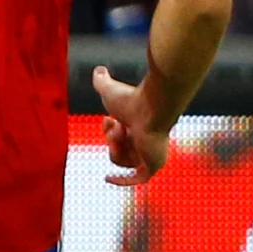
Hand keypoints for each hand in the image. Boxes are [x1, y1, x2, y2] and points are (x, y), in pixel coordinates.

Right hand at [94, 65, 174, 186]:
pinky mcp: (154, 165)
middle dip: (111, 138)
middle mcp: (147, 142)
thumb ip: (102, 80)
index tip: (109, 118)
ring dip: (115, 147)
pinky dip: (122, 181)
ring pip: (122, 161)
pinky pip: (136, 180)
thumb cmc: (133, 99)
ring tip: (122, 133)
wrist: (153, 106)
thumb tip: (98, 70)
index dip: (109, 131)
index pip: (119, 139)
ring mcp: (152, 155)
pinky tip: (108, 179)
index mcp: (140, 128)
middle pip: (119, 150)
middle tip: (116, 125)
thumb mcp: (109, 90)